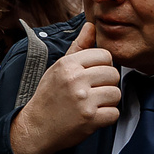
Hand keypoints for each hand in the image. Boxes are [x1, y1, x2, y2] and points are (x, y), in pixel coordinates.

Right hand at [9, 20, 123, 153]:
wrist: (37, 127)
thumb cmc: (49, 96)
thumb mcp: (59, 68)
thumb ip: (78, 47)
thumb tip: (91, 26)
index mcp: (68, 65)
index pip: (105, 55)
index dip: (102, 66)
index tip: (92, 75)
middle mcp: (76, 80)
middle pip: (114, 74)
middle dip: (107, 83)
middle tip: (93, 91)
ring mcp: (84, 100)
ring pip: (116, 93)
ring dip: (108, 101)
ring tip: (92, 103)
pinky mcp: (91, 119)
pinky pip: (115, 113)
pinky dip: (107, 117)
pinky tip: (93, 116)